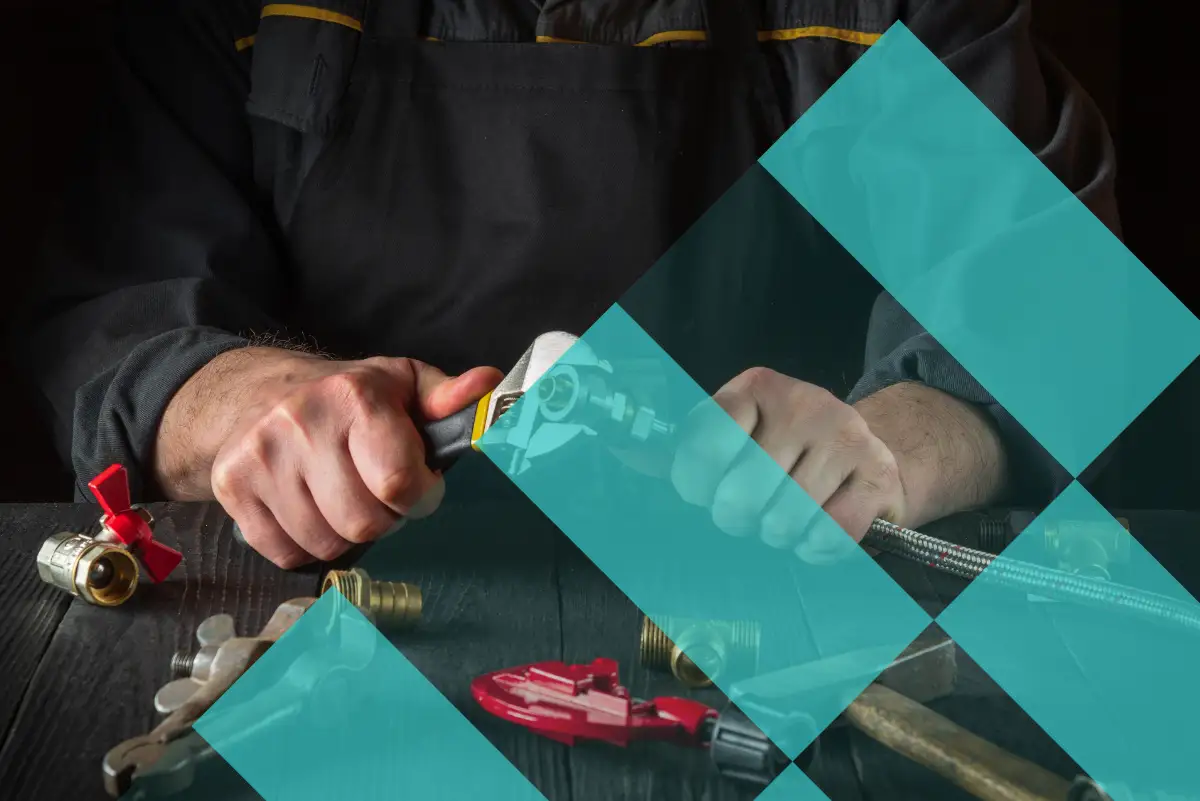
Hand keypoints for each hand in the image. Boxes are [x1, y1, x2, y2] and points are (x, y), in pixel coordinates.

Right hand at [154, 347, 500, 567]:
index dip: (420, 497)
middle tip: (380, 495)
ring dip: (345, 534)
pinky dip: (306, 545)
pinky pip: (285, 553)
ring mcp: (261, 457)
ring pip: (325, 543)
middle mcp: (301, 423)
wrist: (256, 392)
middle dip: (384, 518)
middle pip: (363, 522)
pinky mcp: (232, 486)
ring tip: (344, 498)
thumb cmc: (345, 396)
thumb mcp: (401, 384)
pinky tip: (311, 511)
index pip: (398, 482)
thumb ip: (447, 396)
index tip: (420, 487)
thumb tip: (489, 385)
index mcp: (354, 396)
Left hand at [670, 368, 906, 563]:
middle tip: (747, 514)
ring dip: (778, 534)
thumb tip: (627, 455)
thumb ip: (691, 447)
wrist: (870, 454)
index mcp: (754, 388)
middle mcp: (802, 403)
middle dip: (737, 518)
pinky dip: (815, 548)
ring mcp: (845, 435)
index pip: (705, 442)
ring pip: (786, 518)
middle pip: (743, 492)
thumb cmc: (788, 452)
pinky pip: (830, 534)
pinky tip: (815, 533)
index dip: (696, 484)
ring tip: (784, 519)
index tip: (705, 493)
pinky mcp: (877, 474)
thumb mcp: (740, 434)